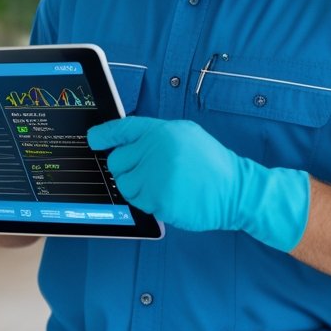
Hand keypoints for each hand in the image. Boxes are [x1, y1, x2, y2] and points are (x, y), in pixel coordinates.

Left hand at [87, 116, 310, 250]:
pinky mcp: (159, 199)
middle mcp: (157, 149)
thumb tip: (125, 142)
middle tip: (147, 173)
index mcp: (163, 131)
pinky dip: (149, 202)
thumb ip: (156, 136)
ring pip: (124, 184)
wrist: (237, 190)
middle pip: (117, 161)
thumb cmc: (211, 164)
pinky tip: (170, 196)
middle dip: (126, 169)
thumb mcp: (186, 136)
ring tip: (162, 185)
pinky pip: (138, 202)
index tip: (93, 139)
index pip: (123, 128)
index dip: (104, 134)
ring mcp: (157, 175)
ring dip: (137, 188)